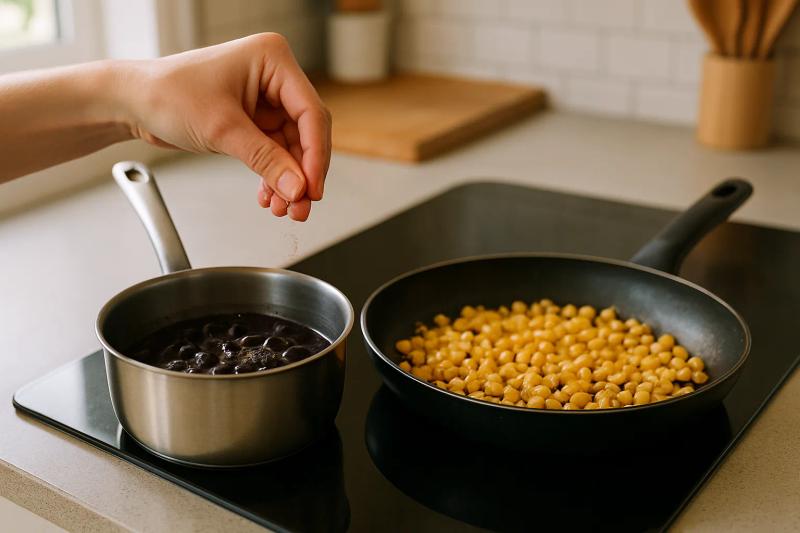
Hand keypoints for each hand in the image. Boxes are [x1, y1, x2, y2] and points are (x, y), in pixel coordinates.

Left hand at [122, 33, 330, 220]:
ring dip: (288, 180)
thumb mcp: (221, 129)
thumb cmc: (166, 94)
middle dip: (302, 173)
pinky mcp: (254, 120)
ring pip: (292, 148)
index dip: (315, 155)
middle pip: (306, 133)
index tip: (311, 188)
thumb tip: (297, 188)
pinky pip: (275, 153)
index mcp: (273, 59)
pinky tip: (268, 196)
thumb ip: (265, 160)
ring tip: (283, 208)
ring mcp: (265, 99)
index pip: (310, 112)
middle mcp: (274, 77)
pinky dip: (273, 176)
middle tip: (301, 206)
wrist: (131, 102)